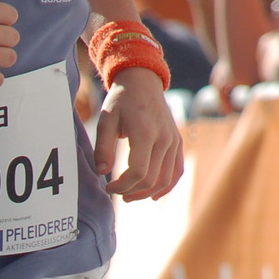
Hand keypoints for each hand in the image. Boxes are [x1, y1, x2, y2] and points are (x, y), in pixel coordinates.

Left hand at [93, 68, 183, 200]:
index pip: (138, 172)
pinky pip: (176, 171)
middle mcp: (163, 139)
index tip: (108, 187)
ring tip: (129, 196)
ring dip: (147, 193)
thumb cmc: (121, 101)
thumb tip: (101, 172)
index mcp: (144, 133)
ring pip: (165, 179)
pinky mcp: (177, 142)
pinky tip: (153, 195)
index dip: (122, 186)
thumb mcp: (106, 120)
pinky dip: (167, 186)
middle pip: (151, 179)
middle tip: (115, 192)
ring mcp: (173, 141)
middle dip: (131, 191)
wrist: (142, 82)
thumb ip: (102, 147)